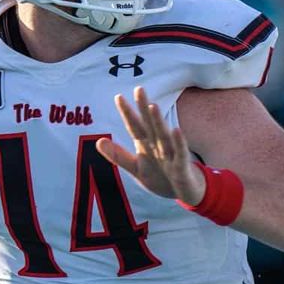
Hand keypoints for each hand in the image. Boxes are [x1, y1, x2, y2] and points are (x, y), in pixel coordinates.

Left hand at [96, 86, 205, 203]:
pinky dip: (179, 143)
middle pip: (149, 125)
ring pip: (164, 136)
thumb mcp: (136, 168)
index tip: (118, 97)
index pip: (135, 126)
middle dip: (144, 108)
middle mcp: (158, 145)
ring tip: (152, 106)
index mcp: (146, 145)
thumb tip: (98, 142)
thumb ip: (118, 155)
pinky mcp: (181, 167)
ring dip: (159, 122)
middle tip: (139, 89)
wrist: (185, 194)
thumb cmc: (161, 177)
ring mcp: (171, 155)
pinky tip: (176, 130)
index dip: (127, 113)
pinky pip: (180, 153)